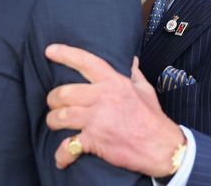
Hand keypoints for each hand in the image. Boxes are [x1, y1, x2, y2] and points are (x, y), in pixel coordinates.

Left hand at [45, 44, 184, 176]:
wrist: (161, 147)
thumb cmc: (152, 119)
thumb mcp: (145, 90)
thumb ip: (134, 74)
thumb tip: (131, 60)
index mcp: (114, 82)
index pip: (86, 62)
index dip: (65, 54)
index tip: (49, 51)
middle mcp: (103, 98)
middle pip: (64, 93)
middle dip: (53, 99)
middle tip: (53, 104)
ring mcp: (97, 120)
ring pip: (60, 116)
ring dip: (53, 121)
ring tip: (54, 124)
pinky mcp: (95, 140)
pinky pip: (69, 146)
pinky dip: (62, 155)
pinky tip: (61, 159)